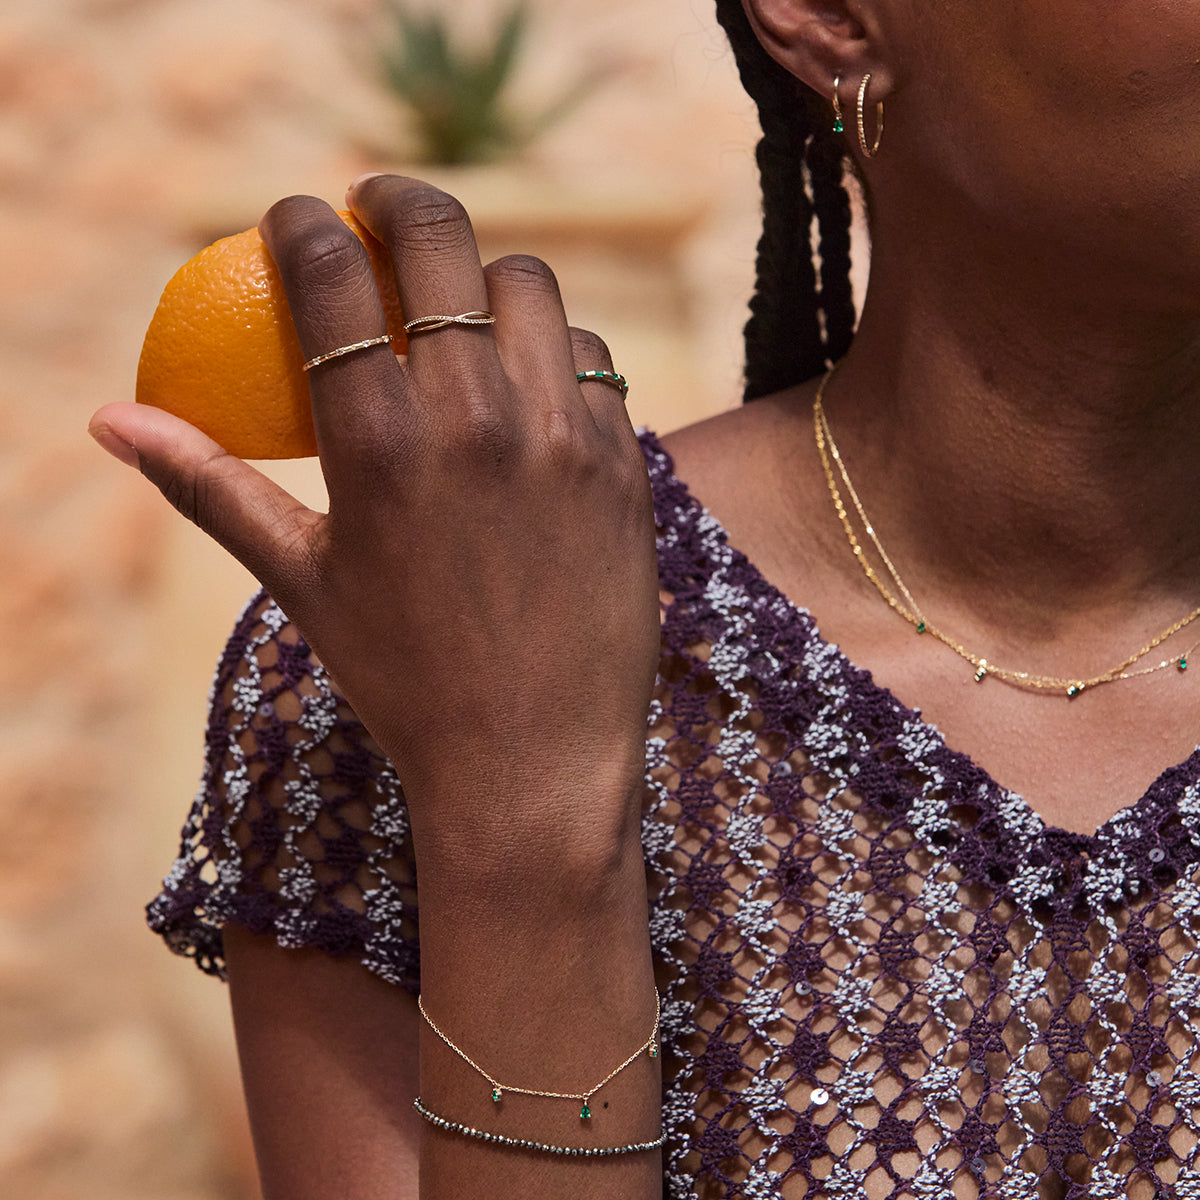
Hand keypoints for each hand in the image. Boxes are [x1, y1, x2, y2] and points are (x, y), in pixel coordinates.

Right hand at [90, 175, 660, 877]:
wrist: (536, 763)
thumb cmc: (403, 680)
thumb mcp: (299, 582)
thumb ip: (208, 487)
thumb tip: (110, 419)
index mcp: (380, 445)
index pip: (330, 275)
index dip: (300, 221)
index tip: (295, 217)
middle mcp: (478, 419)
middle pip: (441, 238)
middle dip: (397, 198)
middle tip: (377, 207)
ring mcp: (564, 434)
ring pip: (529, 284)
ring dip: (483, 274)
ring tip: (458, 304)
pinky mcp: (624, 460)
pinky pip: (592, 357)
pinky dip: (552, 348)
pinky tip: (526, 385)